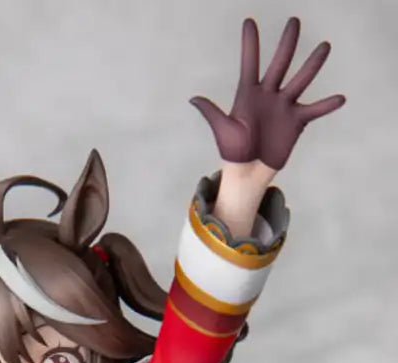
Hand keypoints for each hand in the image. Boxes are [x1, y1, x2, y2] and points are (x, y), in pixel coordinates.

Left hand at [190, 16, 345, 171]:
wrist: (248, 170)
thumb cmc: (233, 150)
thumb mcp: (222, 130)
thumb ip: (212, 112)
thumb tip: (193, 99)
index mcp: (248, 93)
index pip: (250, 63)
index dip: (250, 44)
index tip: (248, 22)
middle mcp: (268, 93)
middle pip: (280, 63)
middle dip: (287, 43)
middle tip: (294, 21)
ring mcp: (284, 105)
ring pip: (301, 79)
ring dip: (313, 64)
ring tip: (325, 46)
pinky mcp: (296, 120)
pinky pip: (314, 110)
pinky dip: (327, 105)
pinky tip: (341, 98)